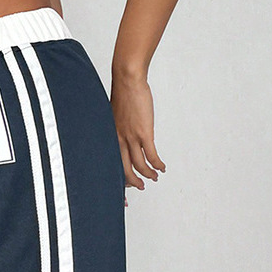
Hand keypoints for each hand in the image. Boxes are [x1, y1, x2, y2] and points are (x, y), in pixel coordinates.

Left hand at [110, 70, 164, 205]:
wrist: (127, 80)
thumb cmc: (122, 95)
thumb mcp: (114, 117)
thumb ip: (116, 130)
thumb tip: (123, 138)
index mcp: (109, 139)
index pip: (111, 166)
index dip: (117, 182)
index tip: (123, 191)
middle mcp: (117, 141)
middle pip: (124, 171)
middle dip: (133, 183)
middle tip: (140, 187)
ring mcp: (130, 138)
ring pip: (139, 166)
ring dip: (148, 174)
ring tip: (154, 177)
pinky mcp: (143, 133)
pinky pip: (151, 156)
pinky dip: (157, 165)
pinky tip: (162, 168)